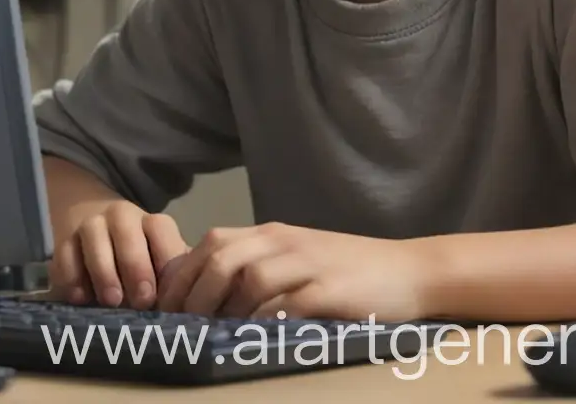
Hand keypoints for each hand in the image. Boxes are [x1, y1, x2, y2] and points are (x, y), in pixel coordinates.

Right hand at [48, 200, 188, 309]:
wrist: (98, 241)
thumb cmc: (140, 265)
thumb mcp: (159, 268)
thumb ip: (173, 280)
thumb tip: (189, 300)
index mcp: (151, 223)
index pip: (160, 230)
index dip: (164, 260)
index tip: (162, 294)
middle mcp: (122, 217)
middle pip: (127, 232)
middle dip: (135, 266)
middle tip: (139, 302)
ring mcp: (91, 225)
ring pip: (95, 237)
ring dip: (104, 271)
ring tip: (111, 301)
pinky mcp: (64, 242)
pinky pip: (64, 254)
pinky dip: (71, 276)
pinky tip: (80, 298)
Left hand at [155, 222, 430, 321]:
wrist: (410, 271)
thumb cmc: (350, 271)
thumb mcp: (299, 259)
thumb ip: (259, 267)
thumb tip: (207, 296)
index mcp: (274, 235)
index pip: (212, 241)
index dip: (182, 274)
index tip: (165, 308)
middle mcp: (286, 242)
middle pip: (222, 255)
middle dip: (193, 293)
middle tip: (181, 327)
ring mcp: (309, 264)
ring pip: (250, 278)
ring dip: (225, 310)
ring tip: (215, 337)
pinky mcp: (331, 291)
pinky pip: (287, 306)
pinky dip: (265, 325)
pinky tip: (256, 341)